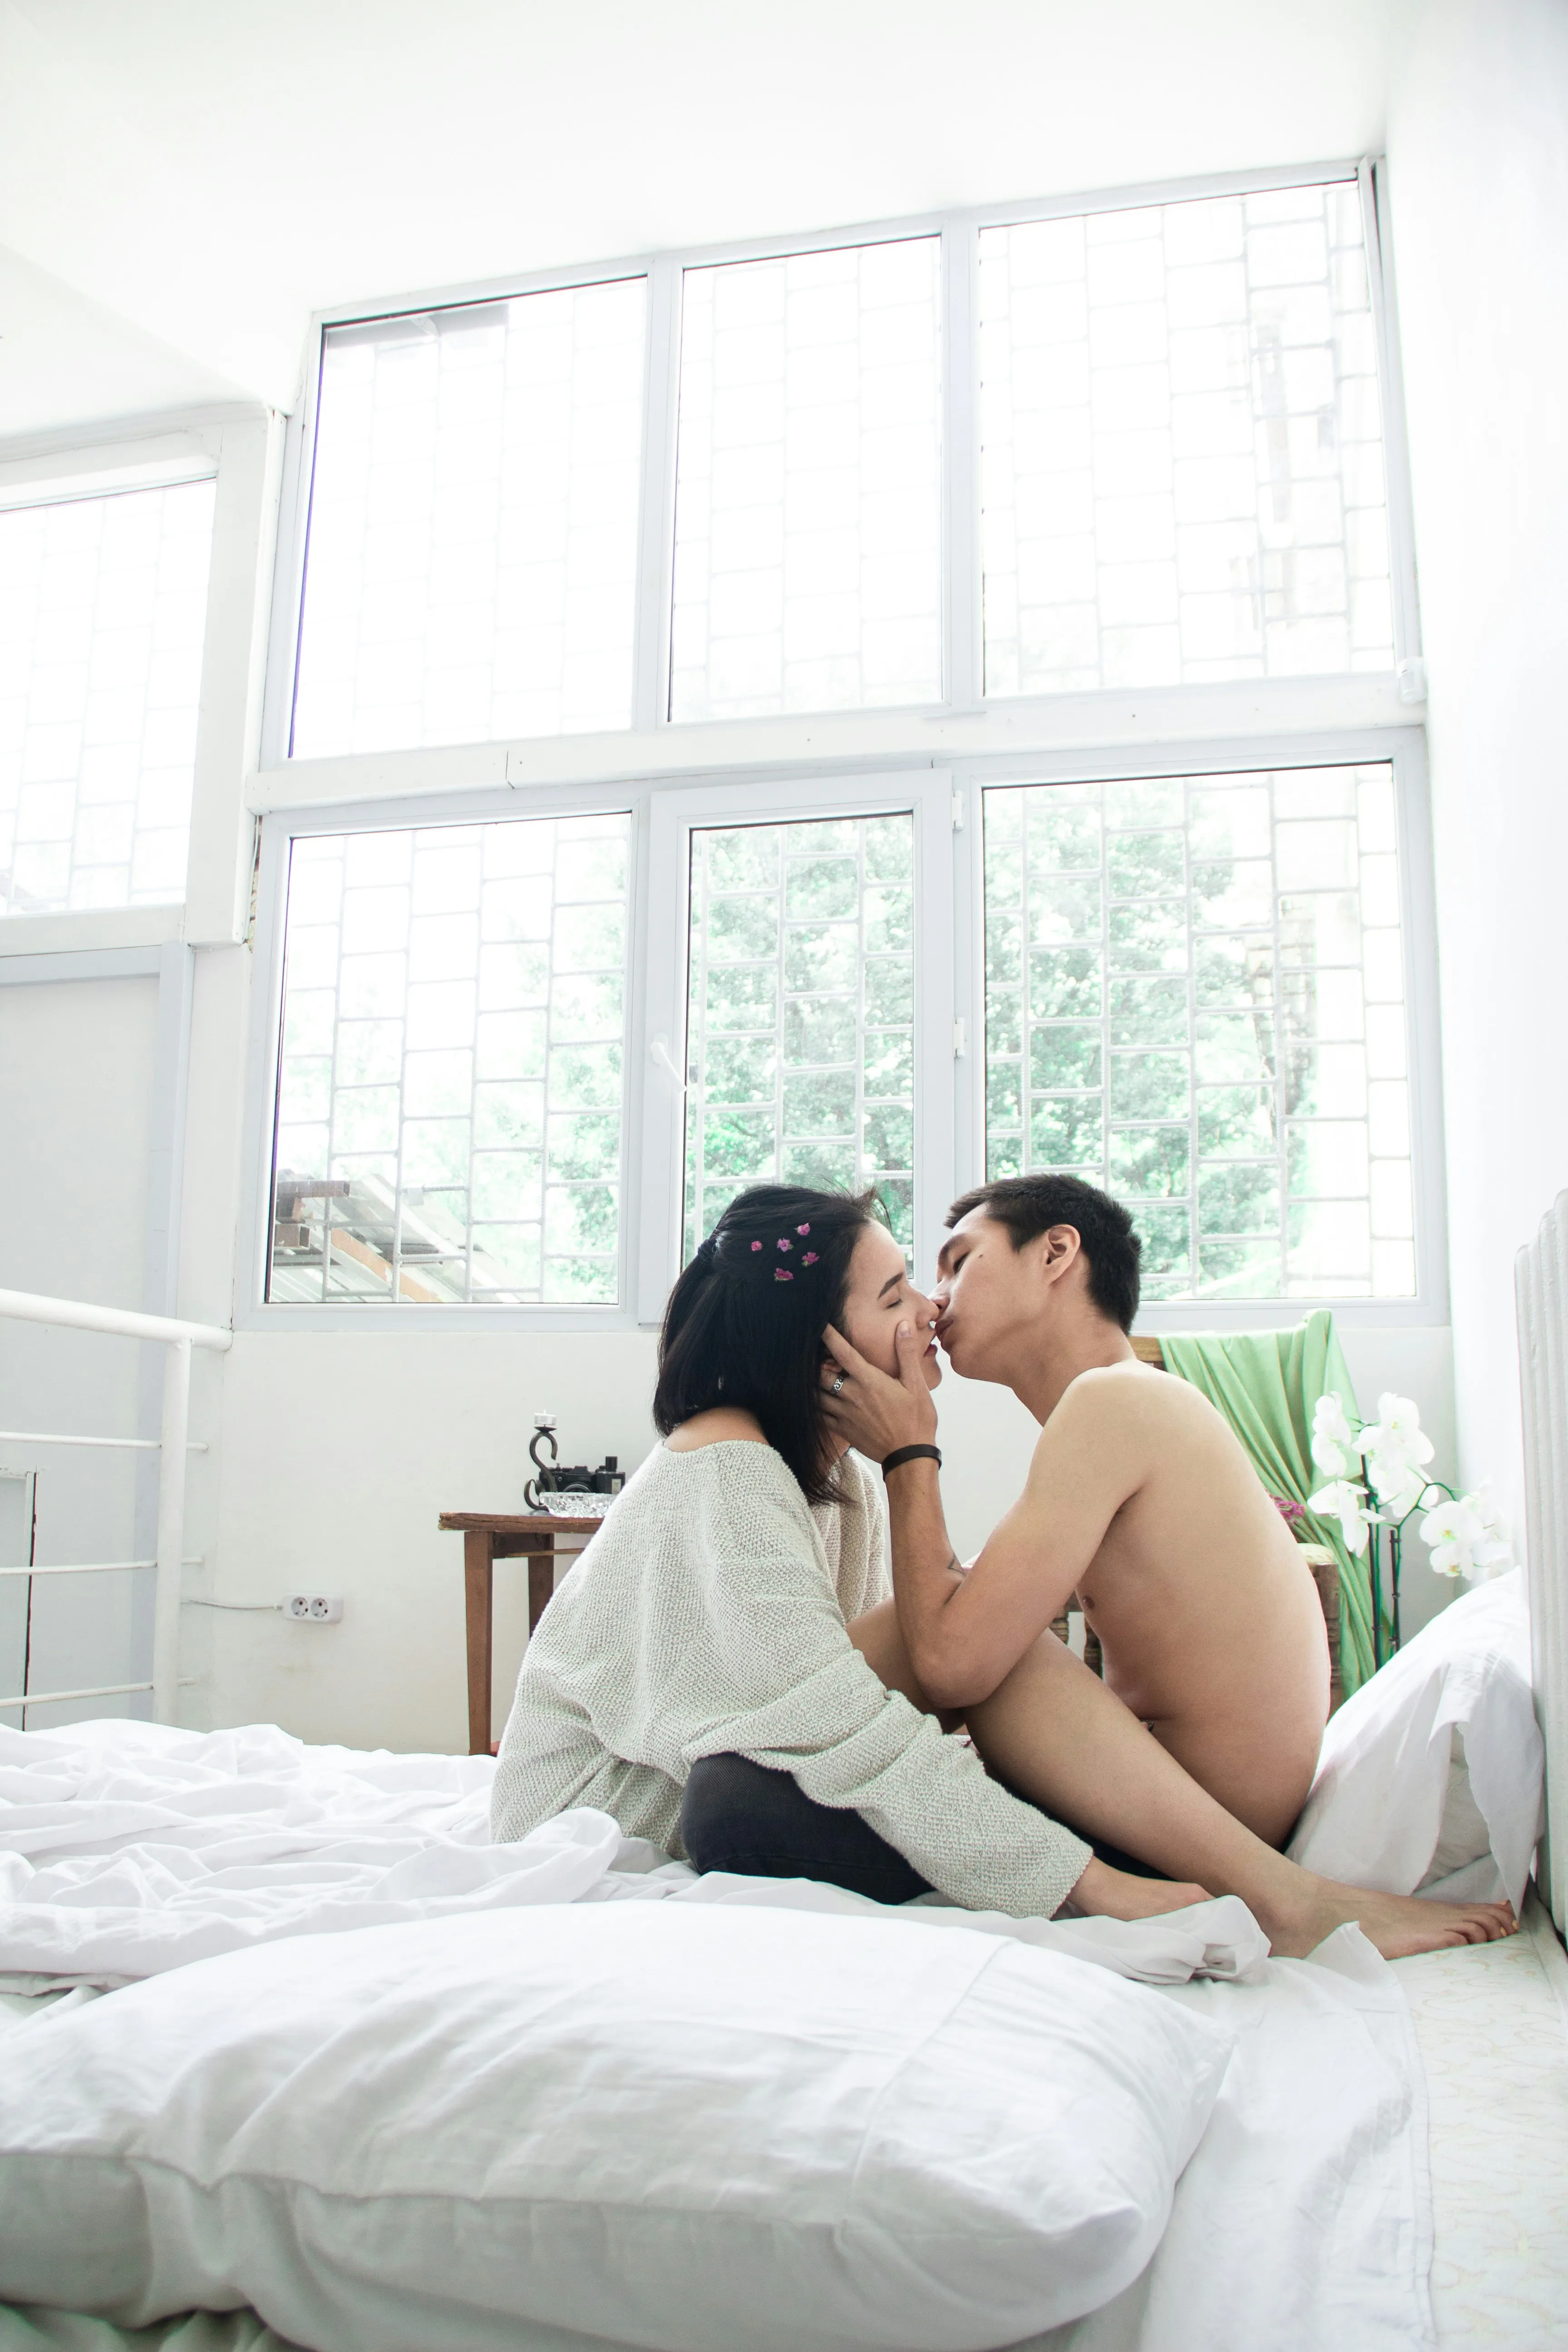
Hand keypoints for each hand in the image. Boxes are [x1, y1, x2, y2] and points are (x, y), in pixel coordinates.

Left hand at [819, 1321, 937, 1461]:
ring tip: (810, 1376)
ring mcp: (844, 1414)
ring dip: (812, 1384)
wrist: (910, 1457)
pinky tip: (816, 1402)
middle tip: (813, 1354)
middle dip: (815, 1362)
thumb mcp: (916, 1385)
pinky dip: (814, 1406)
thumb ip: (906, 1354)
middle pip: (821, 1373)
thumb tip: (904, 1325)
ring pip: (816, 1395)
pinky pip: (819, 1416)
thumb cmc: (917, 1419)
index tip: (819, 1324)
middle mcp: (852, 1396)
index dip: (829, 1336)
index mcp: (869, 1381)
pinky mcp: (842, 1430)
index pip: (843, 1352)